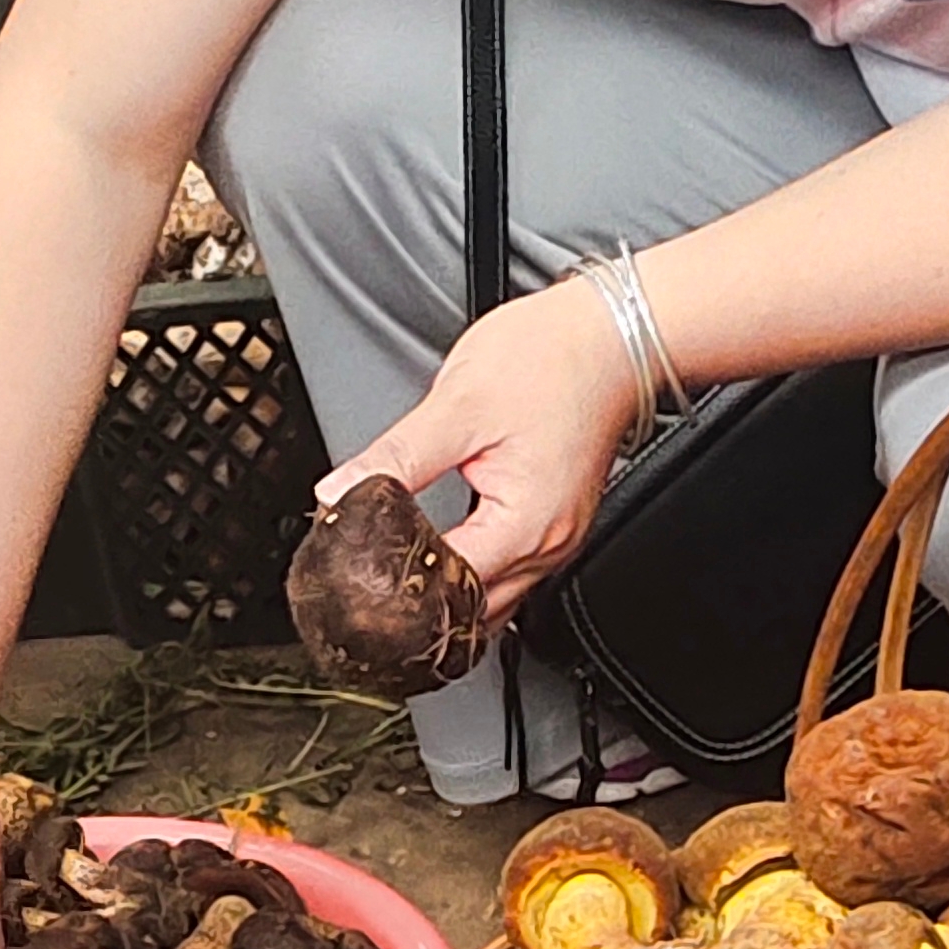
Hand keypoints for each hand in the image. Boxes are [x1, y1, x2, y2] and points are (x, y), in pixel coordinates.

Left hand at [324, 281, 649, 616]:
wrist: (609, 336)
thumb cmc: (551, 361)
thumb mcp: (456, 406)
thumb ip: (394, 458)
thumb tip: (339, 491)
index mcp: (524, 526)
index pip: (445, 586)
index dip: (395, 581)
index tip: (356, 570)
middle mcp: (549, 545)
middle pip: (472, 613)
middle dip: (421, 604)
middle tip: (368, 586)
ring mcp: (558, 539)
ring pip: (493, 602)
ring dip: (449, 598)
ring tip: (399, 581)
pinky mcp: (558, 524)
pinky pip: (511, 575)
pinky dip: (474, 575)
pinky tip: (443, 563)